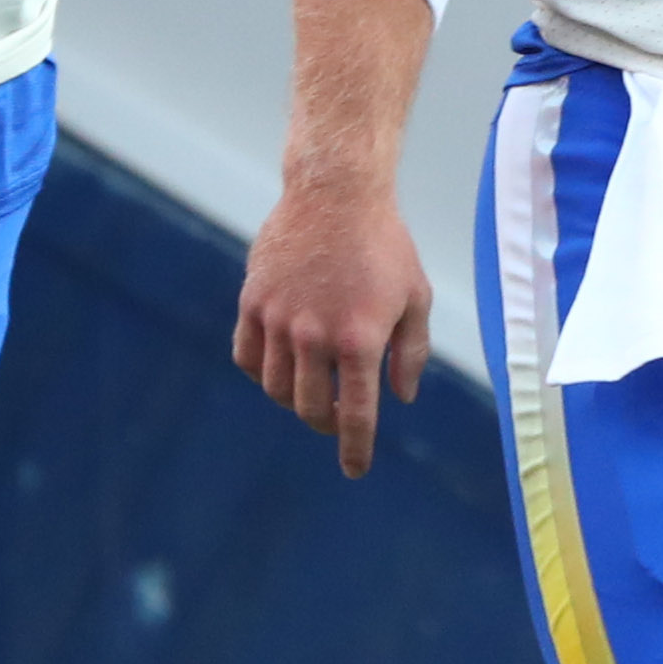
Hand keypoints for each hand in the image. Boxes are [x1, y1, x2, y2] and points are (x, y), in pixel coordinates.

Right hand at [232, 173, 432, 476]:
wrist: (336, 193)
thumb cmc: (385, 246)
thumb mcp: (416, 297)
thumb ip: (411, 353)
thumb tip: (401, 397)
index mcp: (361, 339)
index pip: (355, 415)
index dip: (354, 449)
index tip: (355, 470)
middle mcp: (315, 336)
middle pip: (311, 409)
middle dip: (326, 422)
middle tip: (338, 415)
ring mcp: (278, 320)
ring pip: (276, 388)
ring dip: (295, 399)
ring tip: (313, 386)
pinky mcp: (253, 302)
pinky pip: (247, 357)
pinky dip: (261, 372)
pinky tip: (280, 365)